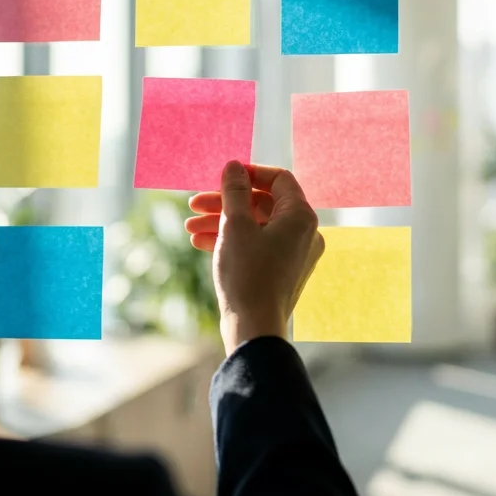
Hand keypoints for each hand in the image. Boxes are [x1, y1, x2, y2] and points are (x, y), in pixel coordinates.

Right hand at [186, 161, 324, 355]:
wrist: (254, 328)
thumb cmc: (247, 274)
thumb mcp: (235, 225)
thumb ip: (235, 191)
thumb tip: (234, 166)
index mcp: (301, 217)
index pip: (279, 179)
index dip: (249, 173)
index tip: (223, 176)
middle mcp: (304, 233)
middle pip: (263, 204)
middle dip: (226, 202)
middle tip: (195, 204)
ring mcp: (295, 255)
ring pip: (256, 226)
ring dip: (223, 222)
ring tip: (190, 227)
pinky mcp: (282, 272)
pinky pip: (258, 245)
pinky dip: (233, 241)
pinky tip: (201, 243)